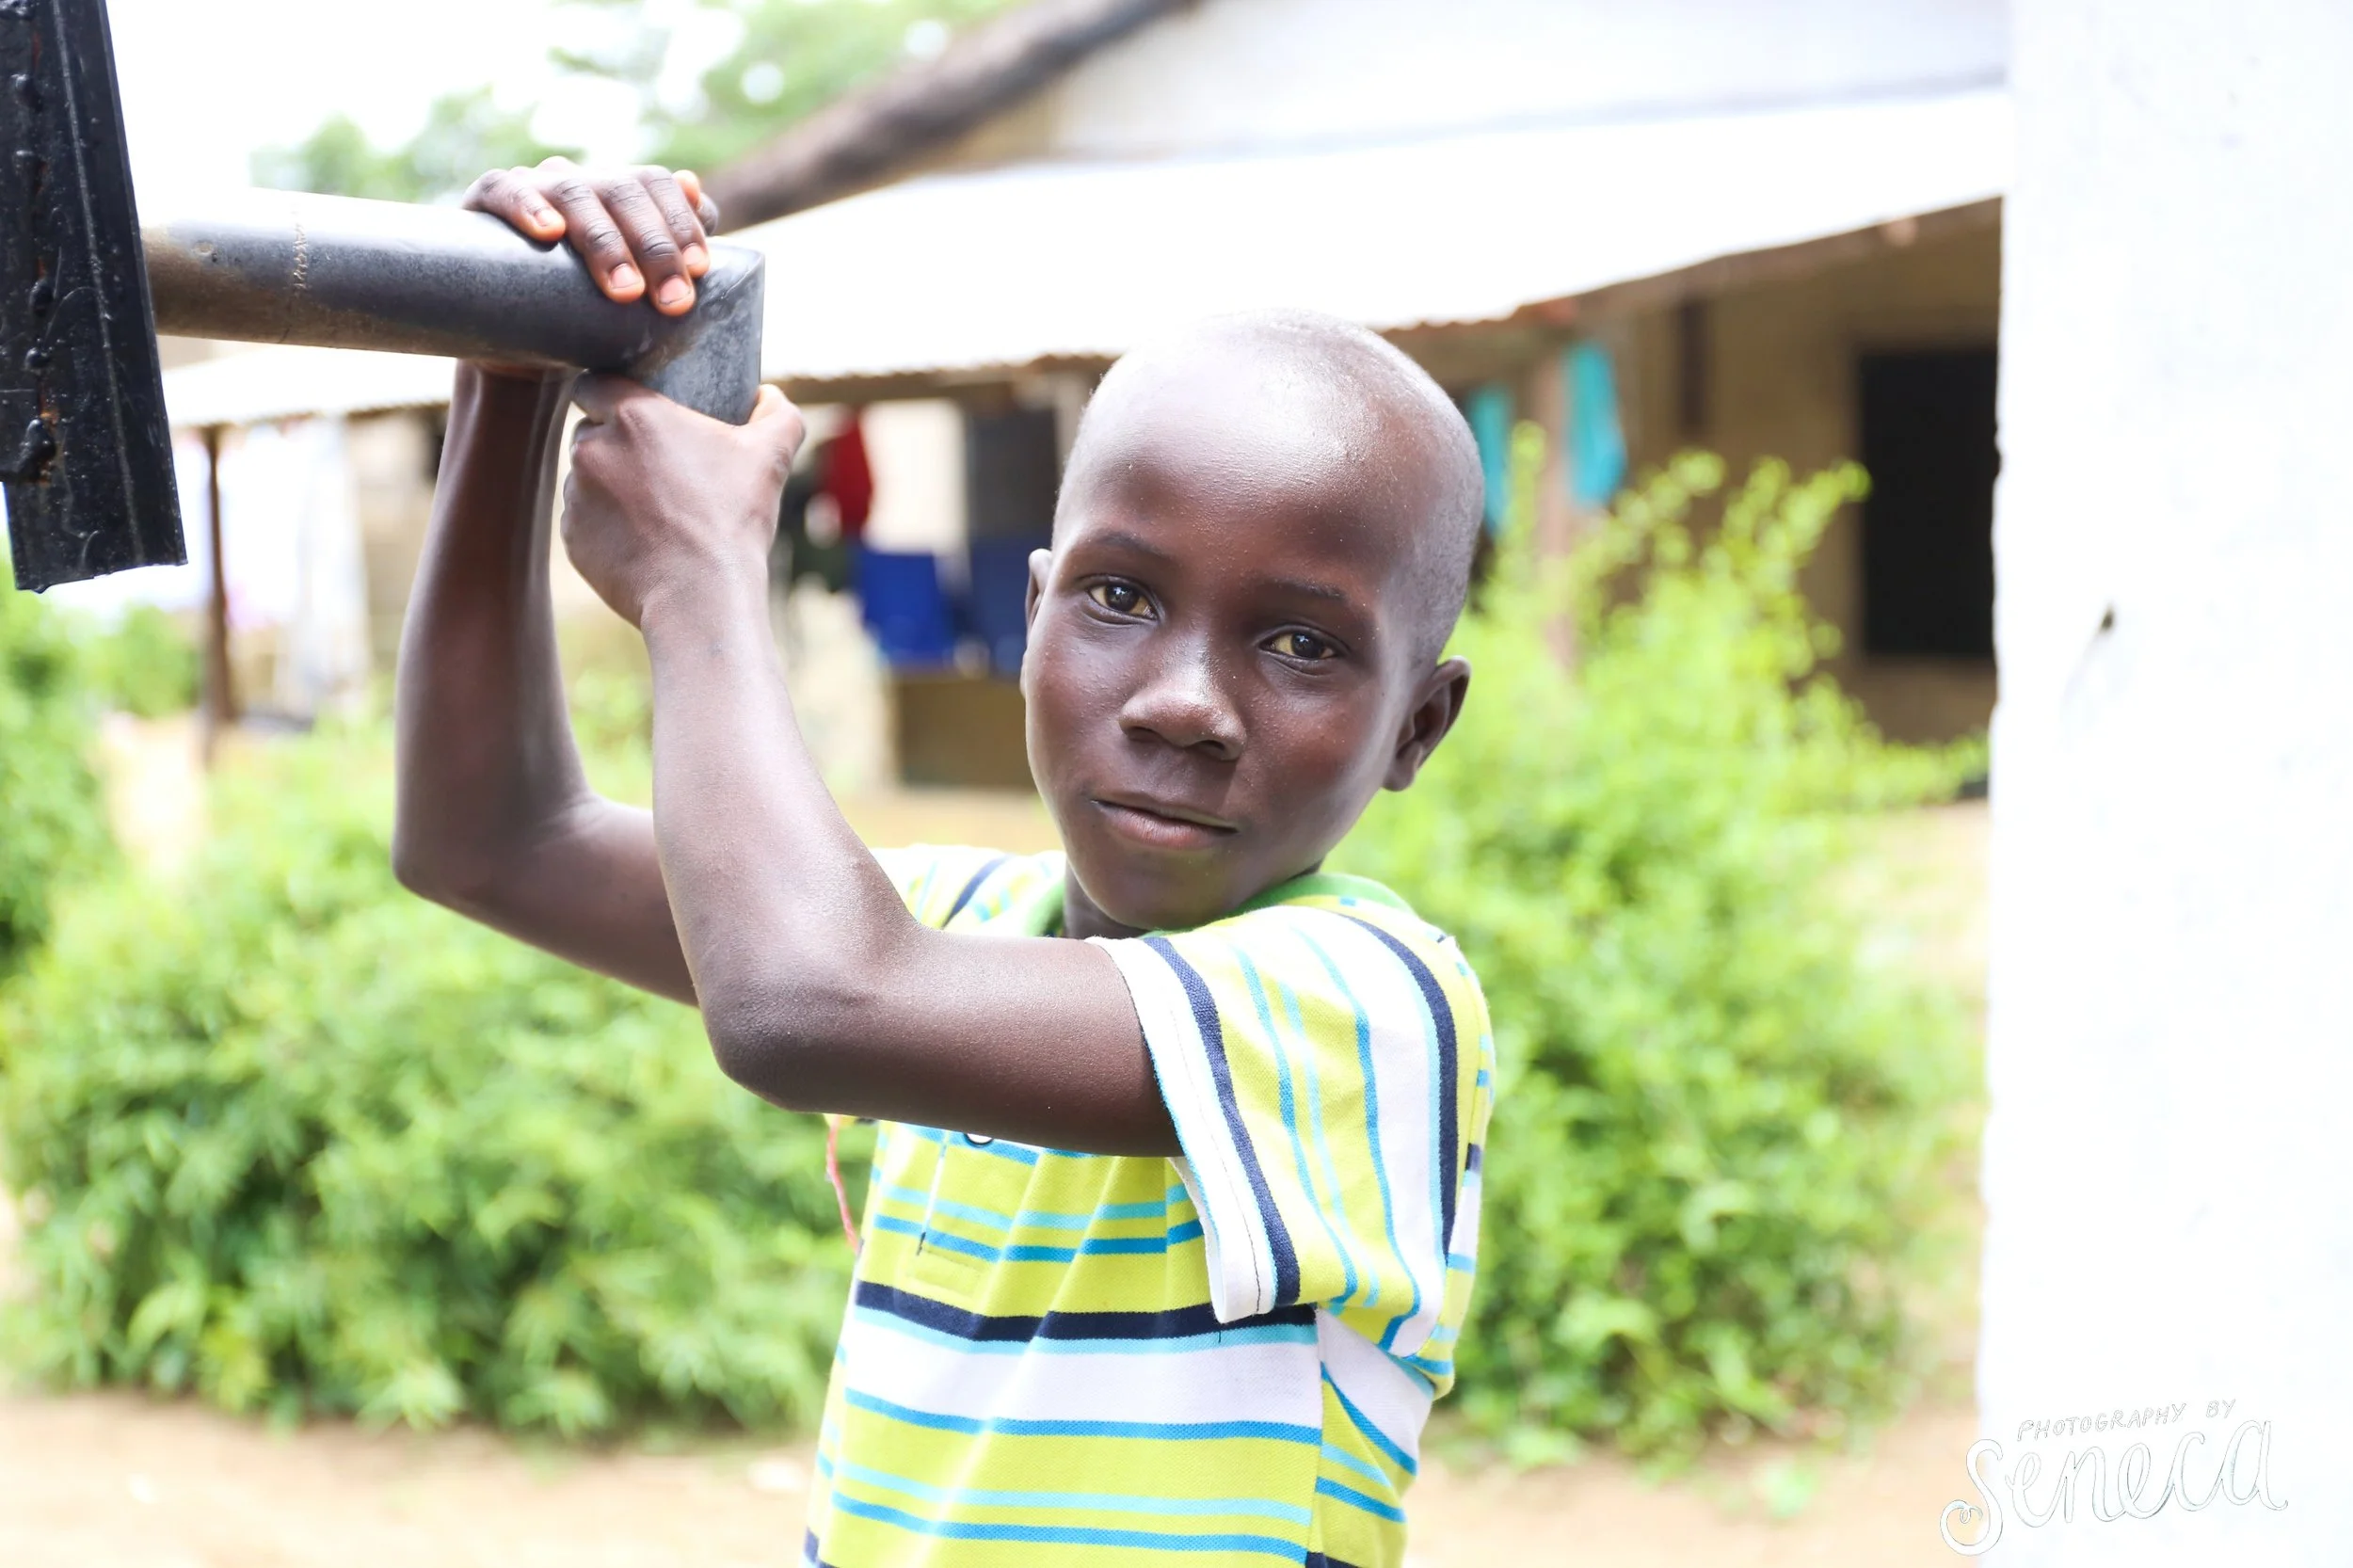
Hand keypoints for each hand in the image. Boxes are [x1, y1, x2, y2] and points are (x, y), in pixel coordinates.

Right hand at [463, 159, 719, 318]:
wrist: (519, 349)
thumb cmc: (591, 316)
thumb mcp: (641, 293)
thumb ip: (674, 249)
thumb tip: (696, 190)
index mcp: (618, 193)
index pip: (656, 185)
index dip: (680, 222)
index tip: (700, 270)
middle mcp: (579, 181)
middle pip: (623, 192)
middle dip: (654, 248)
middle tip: (673, 302)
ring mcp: (532, 187)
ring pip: (573, 193)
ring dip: (604, 241)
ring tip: (625, 291)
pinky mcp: (485, 202)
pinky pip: (505, 189)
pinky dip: (527, 206)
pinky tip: (549, 232)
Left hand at [562, 377, 806, 627]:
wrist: (702, 597)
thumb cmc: (733, 521)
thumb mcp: (771, 456)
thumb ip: (776, 413)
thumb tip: (768, 395)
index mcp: (632, 416)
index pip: (594, 383)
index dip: (611, 395)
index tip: (637, 416)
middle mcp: (592, 449)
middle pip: (589, 432)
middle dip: (615, 444)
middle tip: (657, 470)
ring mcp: (576, 496)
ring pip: (584, 479)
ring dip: (609, 487)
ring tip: (654, 513)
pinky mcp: (572, 539)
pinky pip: (583, 522)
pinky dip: (605, 528)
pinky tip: (643, 543)